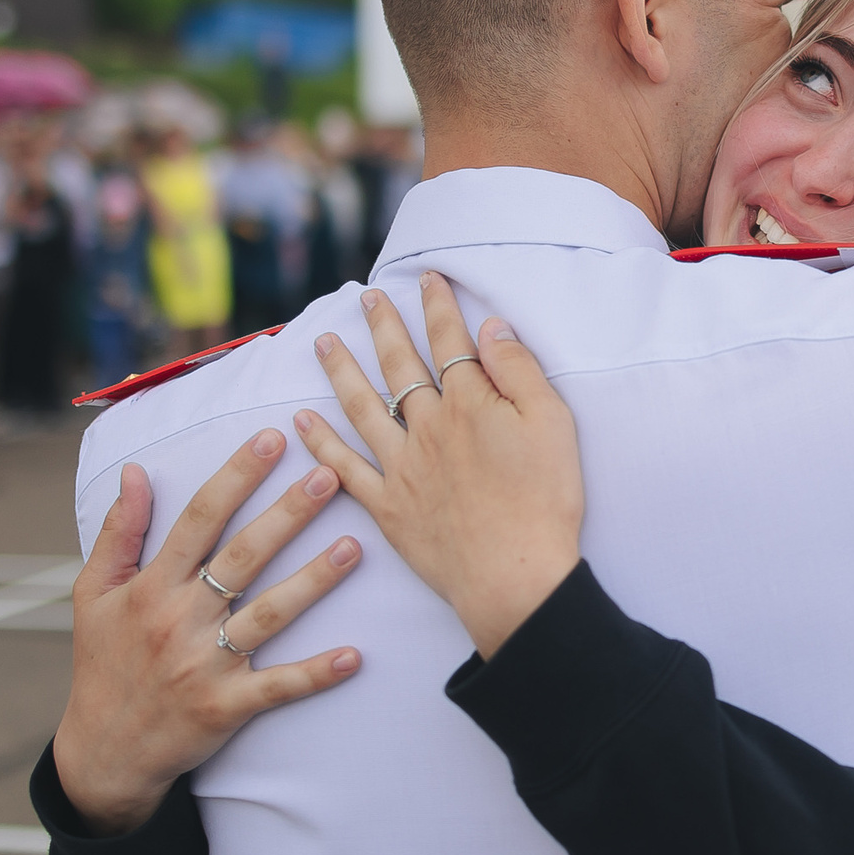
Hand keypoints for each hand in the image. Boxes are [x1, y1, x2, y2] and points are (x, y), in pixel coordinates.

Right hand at [51, 430, 364, 835]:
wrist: (102, 753)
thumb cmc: (102, 664)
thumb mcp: (92, 595)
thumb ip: (118, 532)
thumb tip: (133, 472)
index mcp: (151, 588)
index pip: (198, 519)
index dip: (236, 477)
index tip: (271, 439)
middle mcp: (179, 620)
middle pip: (242, 557)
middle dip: (287, 514)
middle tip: (330, 475)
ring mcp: (204, 665)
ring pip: (268, 615)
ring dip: (313, 581)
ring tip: (355, 546)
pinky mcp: (225, 707)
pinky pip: (277, 686)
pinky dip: (315, 673)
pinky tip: (355, 656)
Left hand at [298, 272, 583, 659]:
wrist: (516, 575)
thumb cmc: (545, 500)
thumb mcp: (552, 423)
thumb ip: (519, 370)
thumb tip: (490, 327)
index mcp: (469, 403)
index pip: (449, 341)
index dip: (438, 306)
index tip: (426, 278)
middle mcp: (427, 427)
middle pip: (400, 365)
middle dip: (383, 326)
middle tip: (366, 298)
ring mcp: (402, 467)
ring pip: (362, 407)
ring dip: (340, 371)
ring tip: (322, 341)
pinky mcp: (389, 508)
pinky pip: (344, 469)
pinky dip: (320, 442)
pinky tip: (301, 420)